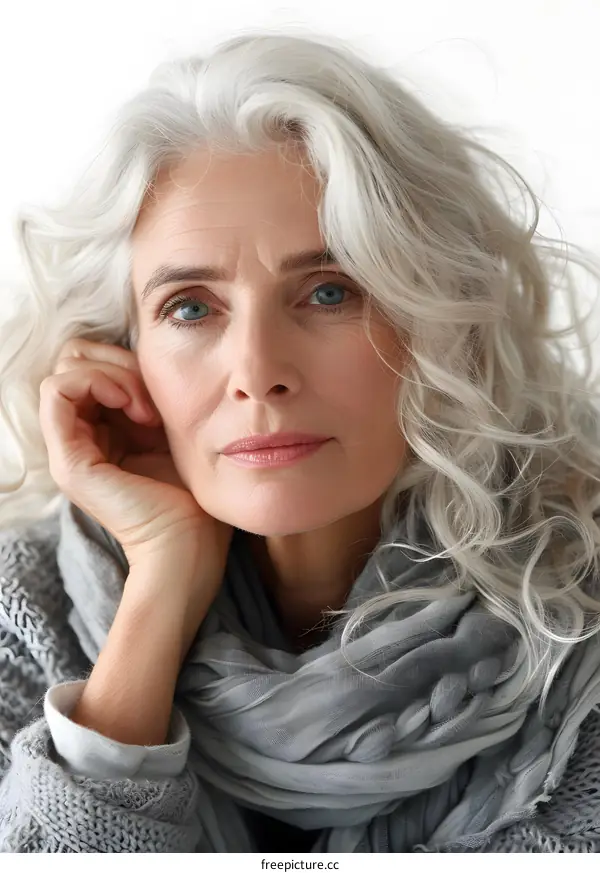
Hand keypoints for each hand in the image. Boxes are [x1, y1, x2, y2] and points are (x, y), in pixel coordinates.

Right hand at [39, 337, 232, 569]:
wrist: (192, 544)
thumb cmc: (192, 495)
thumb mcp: (172, 431)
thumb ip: (152, 398)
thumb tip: (151, 359)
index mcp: (101, 431)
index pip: (90, 364)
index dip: (125, 362)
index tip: (163, 393)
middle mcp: (78, 438)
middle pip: (73, 361)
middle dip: (117, 362)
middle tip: (152, 397)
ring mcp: (69, 450)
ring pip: (65, 370)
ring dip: (113, 373)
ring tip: (146, 408)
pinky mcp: (69, 461)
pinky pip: (57, 391)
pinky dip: (99, 383)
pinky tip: (137, 410)